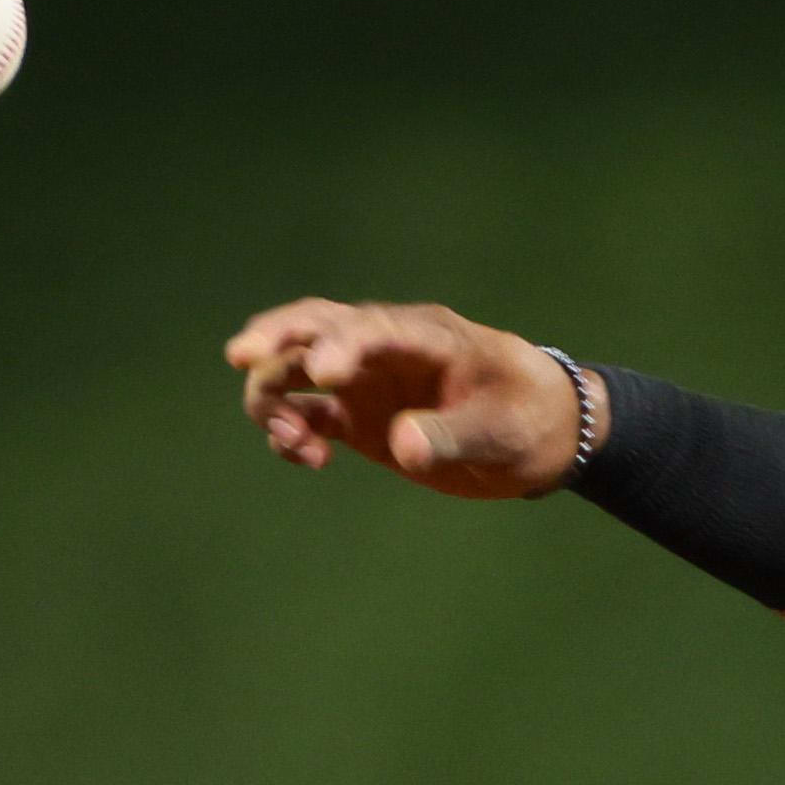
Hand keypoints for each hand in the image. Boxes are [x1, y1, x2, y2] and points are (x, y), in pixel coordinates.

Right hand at [223, 298, 581, 497]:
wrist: (543, 436)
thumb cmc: (531, 417)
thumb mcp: (504, 430)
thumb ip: (453, 436)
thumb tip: (402, 446)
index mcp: (426, 335)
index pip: (372, 327)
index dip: (341, 344)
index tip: (322, 372)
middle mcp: (384, 349)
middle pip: (314, 326)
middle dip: (275, 337)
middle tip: (241, 358)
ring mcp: (365, 381)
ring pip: (295, 370)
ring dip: (275, 397)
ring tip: (295, 443)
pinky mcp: (355, 417)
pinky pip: (305, 414)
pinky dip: (289, 432)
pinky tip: (306, 458)